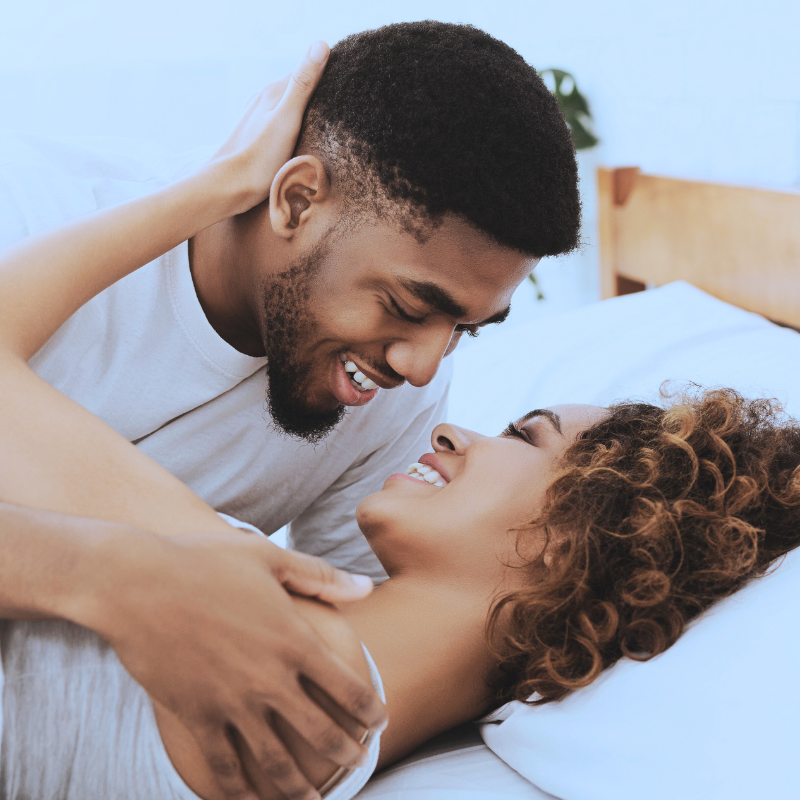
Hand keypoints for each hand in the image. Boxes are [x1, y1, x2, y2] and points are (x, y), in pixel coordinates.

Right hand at [86, 527, 384, 799]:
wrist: (136, 584)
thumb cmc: (205, 562)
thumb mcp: (270, 557)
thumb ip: (321, 576)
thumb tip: (366, 588)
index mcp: (294, 640)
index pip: (347, 687)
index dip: (369, 710)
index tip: (378, 722)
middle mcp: (269, 680)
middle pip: (320, 732)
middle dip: (345, 752)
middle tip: (358, 763)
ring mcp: (232, 704)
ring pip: (276, 762)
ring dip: (299, 788)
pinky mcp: (196, 718)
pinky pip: (224, 767)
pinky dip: (240, 792)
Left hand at [212, 41, 329, 214]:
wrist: (228, 187)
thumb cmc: (260, 158)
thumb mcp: (288, 118)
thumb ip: (303, 83)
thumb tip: (321, 44)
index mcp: (272, 92)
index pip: (304, 71)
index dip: (325, 74)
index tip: (347, 83)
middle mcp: (261, 100)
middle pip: (294, 89)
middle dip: (315, 93)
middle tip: (339, 105)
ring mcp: (254, 117)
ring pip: (285, 107)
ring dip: (302, 110)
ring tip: (321, 121)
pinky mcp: (252, 136)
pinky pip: (277, 123)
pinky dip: (290, 125)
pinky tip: (297, 136)